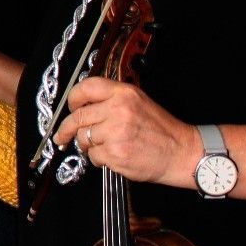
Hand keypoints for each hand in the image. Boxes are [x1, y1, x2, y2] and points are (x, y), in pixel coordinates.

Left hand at [55, 76, 201, 187]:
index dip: (73, 98)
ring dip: (87, 145)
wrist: (182, 153)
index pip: (86, 87)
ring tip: (103, 145)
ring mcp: (115, 132)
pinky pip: (93, 156)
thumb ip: (112, 99)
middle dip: (67, 128)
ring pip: (83, 138)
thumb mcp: (139, 102)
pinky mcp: (115, 153)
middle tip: (63, 134)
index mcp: (124, 94)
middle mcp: (118, 110)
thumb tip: (84, 105)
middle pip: (78, 116)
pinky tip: (113, 155)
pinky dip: (98, 158)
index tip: (70, 107)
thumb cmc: (162, 131)